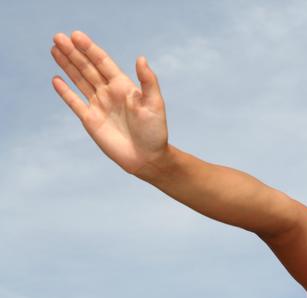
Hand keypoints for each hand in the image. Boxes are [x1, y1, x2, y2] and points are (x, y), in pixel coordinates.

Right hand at [51, 31, 167, 175]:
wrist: (148, 157)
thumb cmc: (155, 131)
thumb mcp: (155, 103)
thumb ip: (148, 81)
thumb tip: (141, 58)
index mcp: (124, 86)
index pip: (103, 62)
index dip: (90, 49)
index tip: (76, 35)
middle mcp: (109, 93)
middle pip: (87, 68)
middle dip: (74, 52)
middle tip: (58, 36)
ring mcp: (99, 106)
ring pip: (80, 80)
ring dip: (67, 65)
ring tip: (54, 49)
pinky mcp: (91, 121)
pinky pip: (75, 103)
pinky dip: (65, 92)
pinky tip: (56, 79)